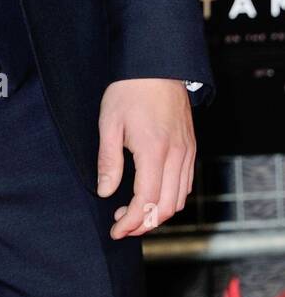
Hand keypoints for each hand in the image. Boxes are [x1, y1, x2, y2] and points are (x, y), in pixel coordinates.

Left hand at [97, 79, 196, 238]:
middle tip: (122, 226)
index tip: (115, 230)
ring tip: (134, 214)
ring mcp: (187, 152)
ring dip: (159, 214)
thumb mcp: (109, 122)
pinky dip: (171, 198)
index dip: (131, 222)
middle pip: (167, 207)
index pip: (146, 201)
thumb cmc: (129, 90)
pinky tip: (153, 196)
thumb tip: (105, 192)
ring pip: (180, 199)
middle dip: (144, 224)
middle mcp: (176, 156)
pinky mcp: (191, 147)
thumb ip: (109, 160)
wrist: (157, 66)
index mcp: (153, 151)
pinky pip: (186, 184)